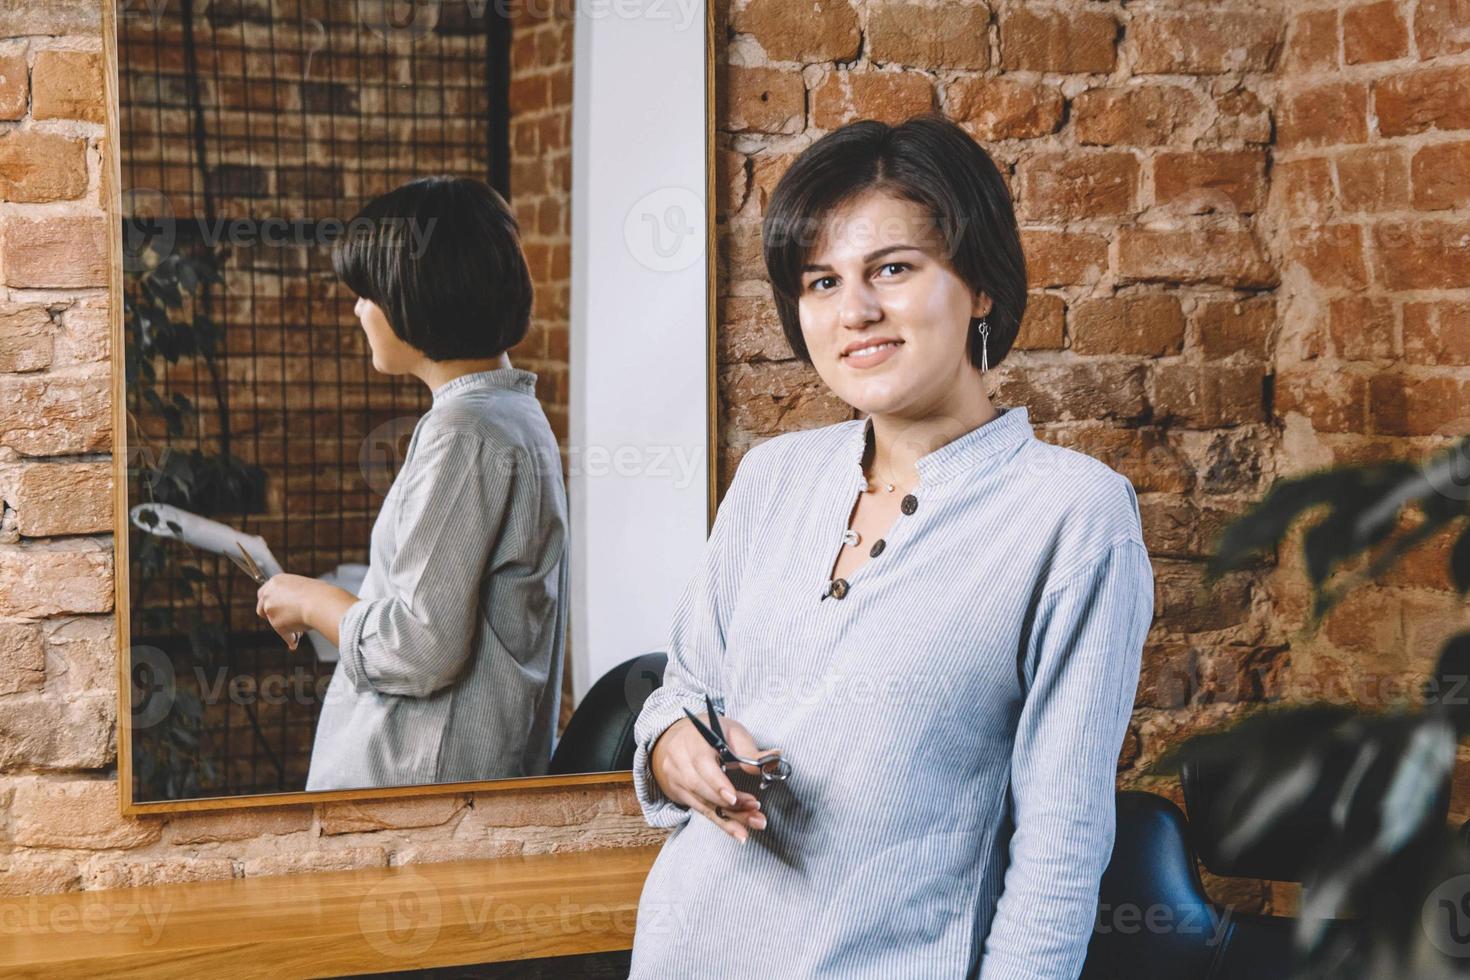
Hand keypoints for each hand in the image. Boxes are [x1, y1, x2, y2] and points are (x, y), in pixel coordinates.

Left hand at [255, 573, 317, 649]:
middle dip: (271, 617)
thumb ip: (295, 595)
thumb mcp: (304, 587)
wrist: (321, 603)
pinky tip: (295, 643)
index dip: (271, 603)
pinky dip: (290, 638)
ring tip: (300, 630)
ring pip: (274, 623)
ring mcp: (270, 609)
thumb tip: (298, 605)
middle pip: (262, 609)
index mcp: (276, 581)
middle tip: (283, 621)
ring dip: (285, 627)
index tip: (277, 609)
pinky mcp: (276, 624)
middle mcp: (269, 594)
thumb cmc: (320, 593)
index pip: (263, 593)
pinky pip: (284, 634)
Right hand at [649, 710, 778, 842]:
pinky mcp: (679, 794)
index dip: (716, 783)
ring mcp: (676, 780)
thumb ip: (749, 748)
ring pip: (703, 804)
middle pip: (702, 788)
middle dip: (730, 804)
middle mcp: (678, 761)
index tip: (733, 798)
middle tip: (755, 810)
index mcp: (692, 740)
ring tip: (754, 822)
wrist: (675, 738)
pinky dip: (722, 823)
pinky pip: (701, 812)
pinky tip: (739, 833)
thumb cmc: (709, 732)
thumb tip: (777, 756)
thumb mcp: (730, 731)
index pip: (701, 764)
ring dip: (730, 817)